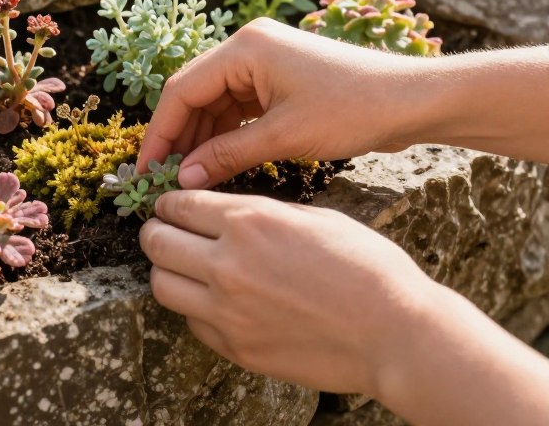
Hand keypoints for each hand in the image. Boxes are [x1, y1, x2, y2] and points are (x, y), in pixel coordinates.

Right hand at [138, 17, 428, 188]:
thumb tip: (182, 179)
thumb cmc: (354, 110)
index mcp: (244, 49)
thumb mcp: (283, 137)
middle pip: (194, 94)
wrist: (413, 100)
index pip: (182, 90)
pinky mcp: (278, 80)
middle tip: (163, 178)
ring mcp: (263, 63)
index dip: (160, 131)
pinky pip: (237, 107)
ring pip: (214, 103)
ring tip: (187, 178)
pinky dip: (225, 135)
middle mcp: (248, 48)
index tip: (146, 169)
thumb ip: (226, 156)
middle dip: (178, 137)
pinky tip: (215, 164)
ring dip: (201, 138)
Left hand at [141, 190, 548, 425]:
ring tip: (185, 268)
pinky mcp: (235, 348)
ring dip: (167, 271)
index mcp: (248, 221)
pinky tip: (217, 302)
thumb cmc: (364, 267)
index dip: (168, 203)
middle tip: (166, 232)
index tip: (170, 206)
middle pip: (156, 242)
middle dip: (156, 232)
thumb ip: (258, 214)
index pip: (177, 205)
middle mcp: (227, 264)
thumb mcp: (310, 217)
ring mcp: (227, 311)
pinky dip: (195, 309)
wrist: (395, 332)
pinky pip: (191, 322)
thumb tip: (220, 213)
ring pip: (161, 284)